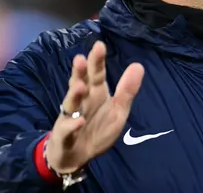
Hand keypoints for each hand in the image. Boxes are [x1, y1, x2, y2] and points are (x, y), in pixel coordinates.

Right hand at [45, 41, 144, 173]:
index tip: (99, 45)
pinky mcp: (64, 135)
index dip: (97, 61)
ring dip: (74, 94)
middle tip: (80, 59)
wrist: (77, 156)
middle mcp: (81, 101)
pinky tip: (79, 121)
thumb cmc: (97, 128)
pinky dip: (72, 125)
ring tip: (80, 86)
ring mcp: (70, 116)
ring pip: (71, 103)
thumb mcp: (118, 110)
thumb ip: (127, 90)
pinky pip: (67, 129)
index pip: (96, 74)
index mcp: (95, 93)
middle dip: (80, 72)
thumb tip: (138, 65)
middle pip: (80, 83)